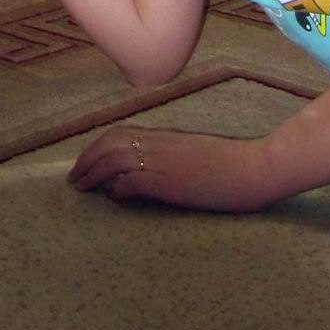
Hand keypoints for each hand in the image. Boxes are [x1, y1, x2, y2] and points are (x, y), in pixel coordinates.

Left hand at [67, 125, 272, 212]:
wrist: (253, 167)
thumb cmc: (230, 162)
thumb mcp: (194, 152)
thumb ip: (170, 154)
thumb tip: (147, 167)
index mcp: (167, 135)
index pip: (122, 132)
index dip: (99, 146)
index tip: (87, 160)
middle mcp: (161, 143)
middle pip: (111, 143)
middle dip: (88, 159)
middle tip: (75, 177)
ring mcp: (164, 161)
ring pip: (115, 159)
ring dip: (94, 173)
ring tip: (81, 187)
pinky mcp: (169, 182)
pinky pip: (132, 181)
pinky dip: (118, 189)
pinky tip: (114, 197)